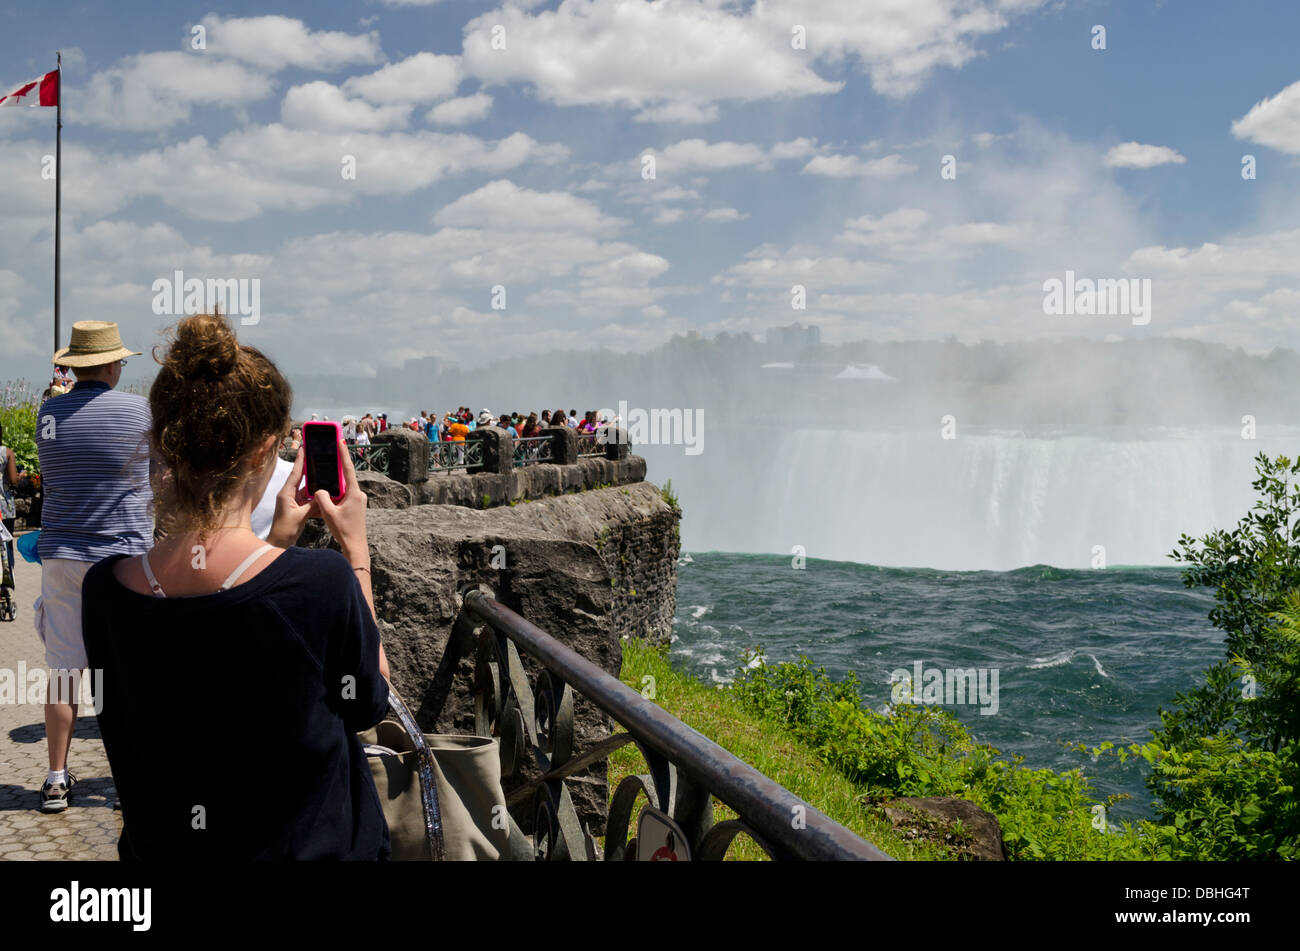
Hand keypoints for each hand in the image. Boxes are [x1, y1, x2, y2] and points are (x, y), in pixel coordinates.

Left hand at [267, 445, 317, 548]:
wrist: (279, 543)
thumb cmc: (285, 530)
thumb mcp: (300, 516)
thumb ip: (313, 505)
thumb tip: (324, 496)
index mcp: (286, 493)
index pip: (296, 474)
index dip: (300, 460)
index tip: (304, 447)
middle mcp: (289, 495)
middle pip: (303, 479)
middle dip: (311, 470)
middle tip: (319, 458)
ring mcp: (294, 502)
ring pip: (309, 491)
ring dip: (318, 488)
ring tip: (328, 480)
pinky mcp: (298, 508)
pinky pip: (310, 501)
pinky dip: (318, 501)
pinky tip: (327, 499)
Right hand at [313, 436, 368, 562]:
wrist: (355, 546)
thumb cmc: (343, 530)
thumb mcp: (328, 513)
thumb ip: (321, 497)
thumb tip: (320, 489)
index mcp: (354, 493)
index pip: (348, 469)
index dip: (343, 454)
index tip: (340, 440)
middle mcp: (358, 494)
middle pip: (345, 477)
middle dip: (336, 466)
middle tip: (329, 451)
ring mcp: (358, 500)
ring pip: (343, 487)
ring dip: (334, 482)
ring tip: (324, 473)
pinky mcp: (355, 506)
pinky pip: (344, 494)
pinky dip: (336, 492)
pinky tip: (327, 493)